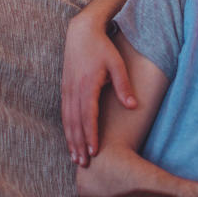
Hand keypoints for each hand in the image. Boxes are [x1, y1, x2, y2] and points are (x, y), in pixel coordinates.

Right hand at [61, 15, 136, 166]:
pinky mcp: (65, 89)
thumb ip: (124, 86)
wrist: (81, 32)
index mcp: (87, 85)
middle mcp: (73, 90)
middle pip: (75, 123)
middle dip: (79, 144)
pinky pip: (64, 113)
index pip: (88, 115)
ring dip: (71, 140)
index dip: (91, 134)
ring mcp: (67, 90)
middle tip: (83, 164)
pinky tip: (71, 140)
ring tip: (75, 158)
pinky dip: (67, 129)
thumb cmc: (103, 48)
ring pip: (67, 120)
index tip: (94, 151)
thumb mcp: (117, 64)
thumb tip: (132, 106)